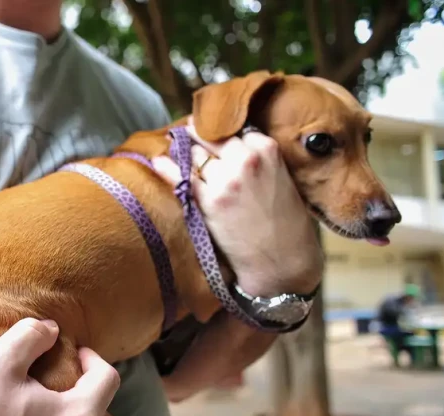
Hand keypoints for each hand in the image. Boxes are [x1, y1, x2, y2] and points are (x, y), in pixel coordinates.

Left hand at [153, 123, 322, 295]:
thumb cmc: (284, 220)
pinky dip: (168, 168)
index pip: (233, 129)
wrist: (282, 259)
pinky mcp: (209, 201)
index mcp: (267, 149)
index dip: (218, 132)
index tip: (207, 131)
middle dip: (197, 137)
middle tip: (185, 134)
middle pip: (210, 137)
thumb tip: (228, 142)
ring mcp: (226, 180)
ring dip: (184, 152)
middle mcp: (245, 160)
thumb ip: (257, 157)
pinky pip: (181, 177)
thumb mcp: (279, 176)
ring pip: (195, 155)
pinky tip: (159, 161)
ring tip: (173, 147)